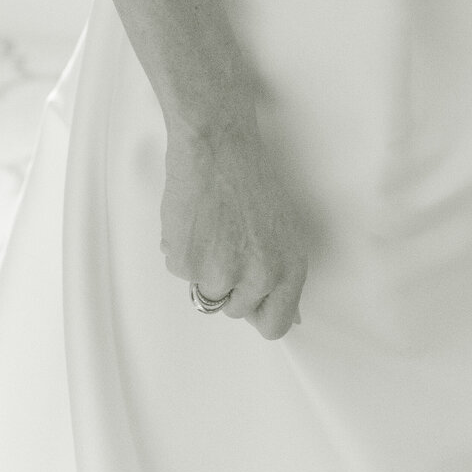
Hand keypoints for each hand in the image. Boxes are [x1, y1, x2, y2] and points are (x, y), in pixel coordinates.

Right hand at [161, 108, 308, 340]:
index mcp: (289, 268)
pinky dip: (182, 251)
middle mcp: (260, 278)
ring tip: (212, 226)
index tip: (251, 297)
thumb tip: (289, 314)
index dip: (259, 311)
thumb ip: (281, 271)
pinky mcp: (187, 265)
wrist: (217, 145)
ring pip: (206, 293)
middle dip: (229, 283)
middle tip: (229, 240)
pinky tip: (194, 219)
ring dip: (204, 268)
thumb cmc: (250, 176)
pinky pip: (181, 272)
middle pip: (236, 310)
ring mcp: (221, 275)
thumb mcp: (283, 226)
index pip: (275, 325)